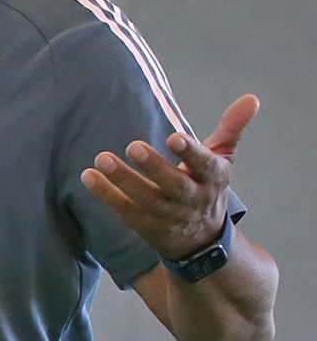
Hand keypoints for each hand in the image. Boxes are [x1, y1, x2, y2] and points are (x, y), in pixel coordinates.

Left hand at [81, 93, 253, 260]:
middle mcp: (193, 199)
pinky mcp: (147, 227)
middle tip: (132, 146)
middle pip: (174, 185)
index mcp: (214, 178)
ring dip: (122, 180)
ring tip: (101, 159)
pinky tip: (89, 177)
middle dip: (154, 167)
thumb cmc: (206, 187)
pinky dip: (106, 196)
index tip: (175, 137)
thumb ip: (231, 128)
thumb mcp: (222, 159)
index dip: (191, 153)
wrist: (202, 241)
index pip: (205, 165)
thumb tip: (250, 98)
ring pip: (146, 200)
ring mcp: (170, 217)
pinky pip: (125, 212)